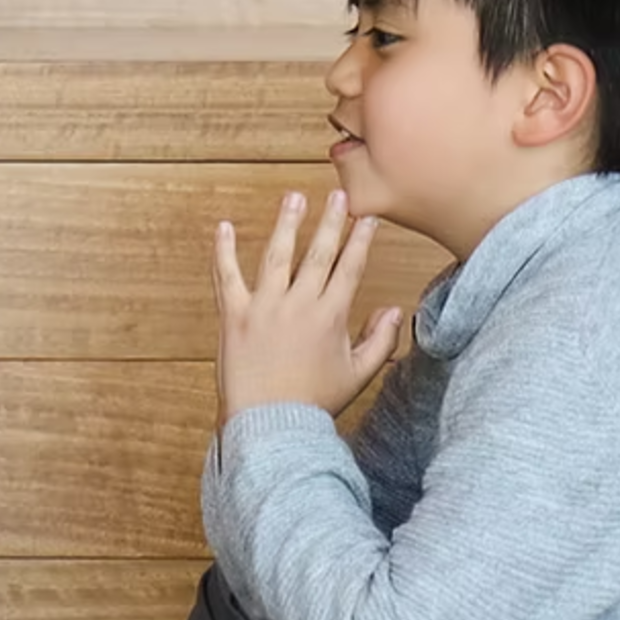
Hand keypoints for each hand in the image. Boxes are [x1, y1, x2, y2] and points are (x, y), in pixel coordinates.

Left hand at [213, 188, 403, 419]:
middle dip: (331, 221)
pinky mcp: (234, 316)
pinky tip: (223, 227)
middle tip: (340, 194)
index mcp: (331, 316)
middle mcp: (299, 305)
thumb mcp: (357, 375)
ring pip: (277, 255)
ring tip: (294, 197)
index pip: (350, 268)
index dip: (360, 240)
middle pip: (318, 253)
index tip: (368, 218)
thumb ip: (380, 341)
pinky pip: (227, 277)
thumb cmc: (313, 404)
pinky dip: (224, 252)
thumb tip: (396, 311)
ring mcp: (265, 307)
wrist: (270, 425)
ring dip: (287, 224)